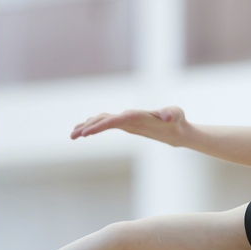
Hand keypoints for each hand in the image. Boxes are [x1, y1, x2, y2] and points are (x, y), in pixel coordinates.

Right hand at [70, 106, 187, 146]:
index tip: (87, 132)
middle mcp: (129, 115)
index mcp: (137, 115)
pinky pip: (105, 124)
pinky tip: (83, 133)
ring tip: (72, 136)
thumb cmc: (177, 121)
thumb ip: (172, 113)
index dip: (100, 125)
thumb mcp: (178, 116)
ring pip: (101, 121)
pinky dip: (94, 127)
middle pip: (104, 119)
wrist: (177, 125)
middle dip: (88, 126)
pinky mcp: (125, 125)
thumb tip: (167, 115)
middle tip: (74, 136)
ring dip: (87, 127)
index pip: (115, 120)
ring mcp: (125, 120)